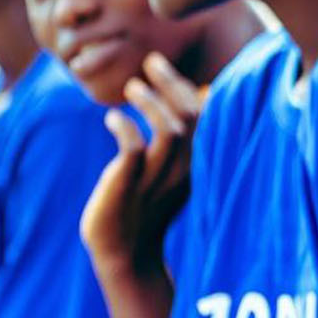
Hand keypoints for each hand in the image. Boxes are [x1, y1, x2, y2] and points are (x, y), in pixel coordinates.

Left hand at [78, 54, 206, 272]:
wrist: (122, 254)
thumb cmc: (140, 206)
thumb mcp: (163, 171)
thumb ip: (175, 142)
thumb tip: (176, 103)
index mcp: (196, 165)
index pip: (206, 118)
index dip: (189, 88)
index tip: (163, 67)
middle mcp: (183, 171)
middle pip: (192, 117)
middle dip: (173, 84)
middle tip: (151, 62)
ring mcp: (158, 180)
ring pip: (168, 131)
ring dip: (150, 103)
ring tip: (132, 88)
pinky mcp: (130, 188)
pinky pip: (133, 150)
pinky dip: (124, 128)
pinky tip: (112, 118)